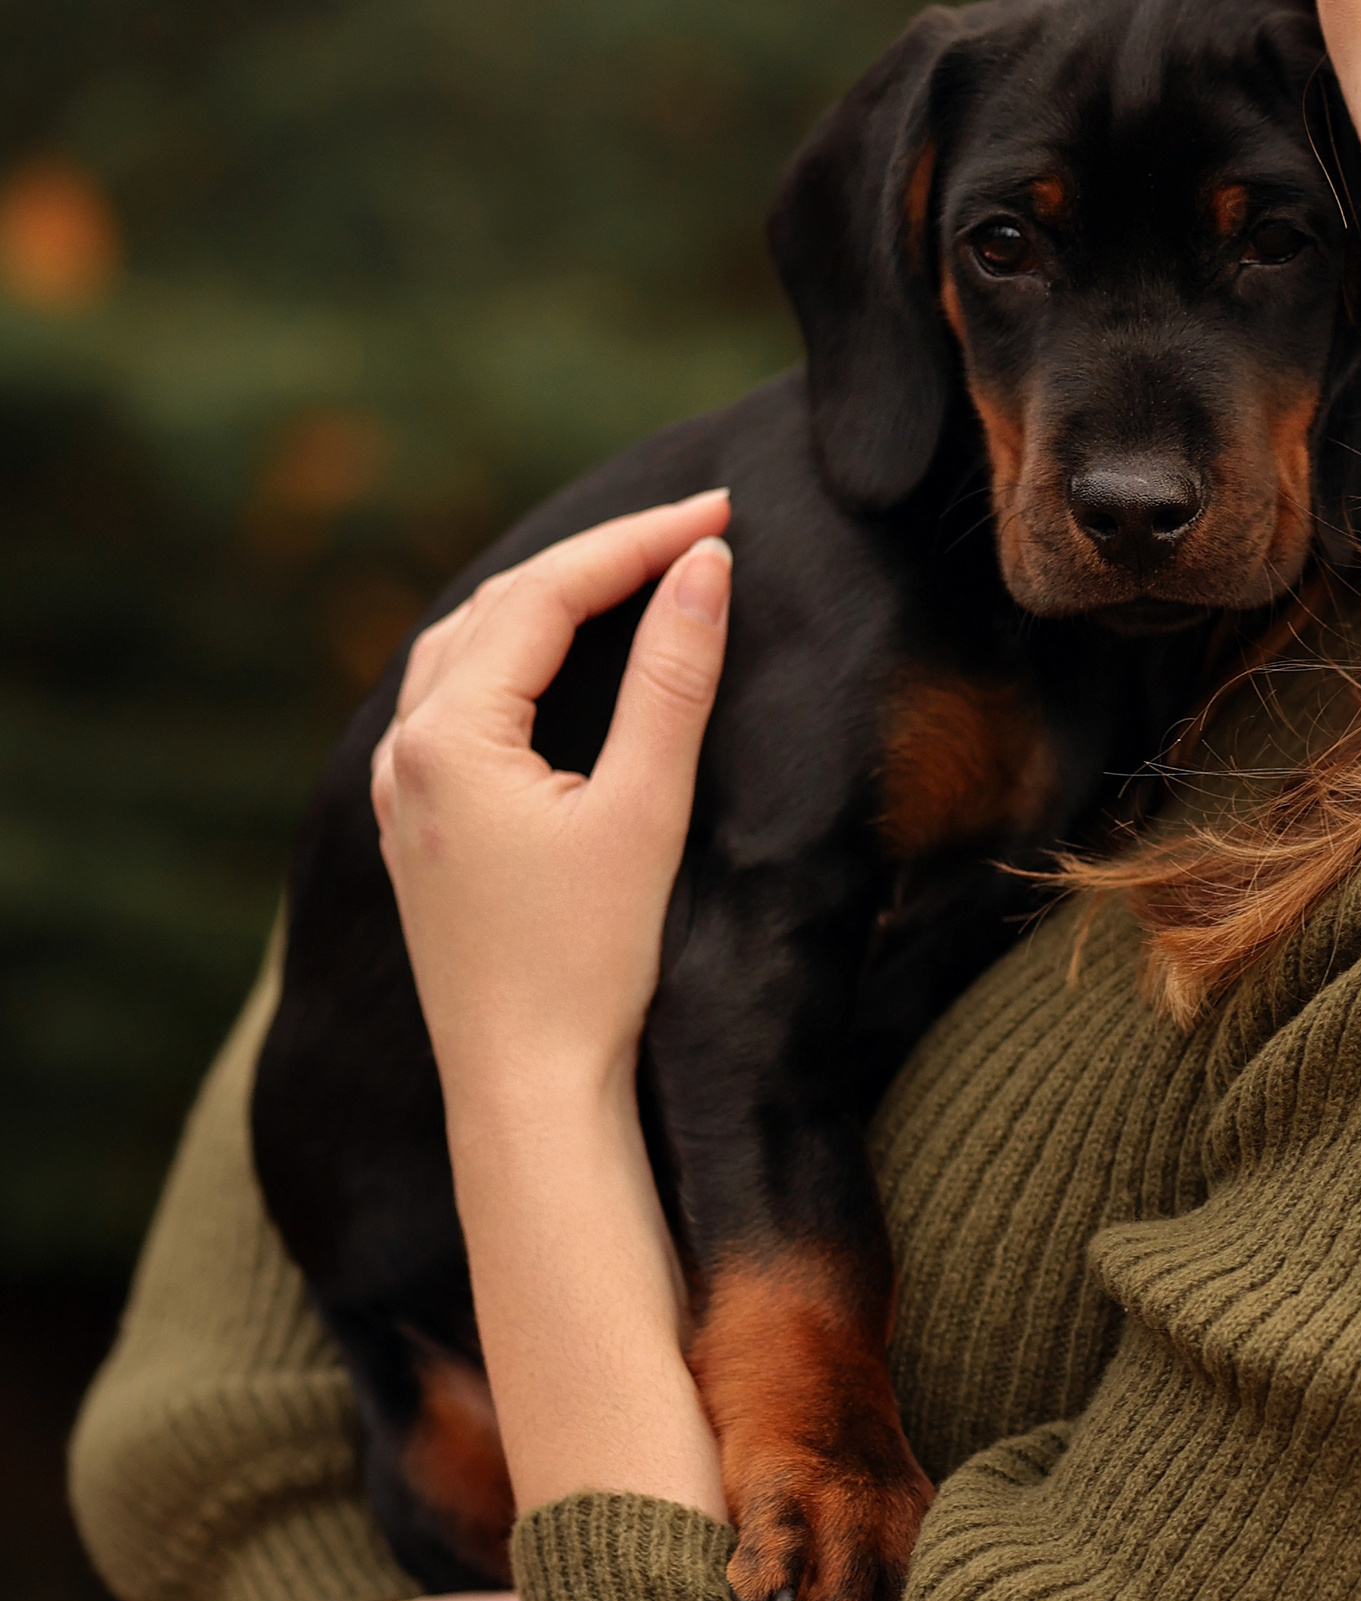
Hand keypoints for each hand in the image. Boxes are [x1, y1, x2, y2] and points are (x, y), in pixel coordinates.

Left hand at [370, 493, 731, 1124]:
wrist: (527, 1088)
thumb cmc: (590, 963)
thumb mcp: (645, 811)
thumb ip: (673, 680)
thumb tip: (704, 569)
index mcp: (448, 737)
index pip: (546, 596)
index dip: (636, 542)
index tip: (720, 511)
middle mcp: (405, 751)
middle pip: (499, 607)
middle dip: (597, 559)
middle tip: (695, 529)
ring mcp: (400, 790)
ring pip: (465, 647)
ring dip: (546, 599)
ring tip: (629, 570)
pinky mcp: (416, 827)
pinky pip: (451, 699)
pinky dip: (511, 652)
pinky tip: (552, 655)